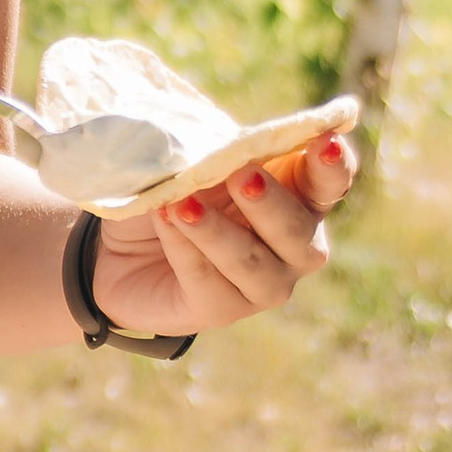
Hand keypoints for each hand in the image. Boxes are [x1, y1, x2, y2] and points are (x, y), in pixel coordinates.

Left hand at [87, 128, 357, 343]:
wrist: (117, 246)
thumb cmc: (175, 191)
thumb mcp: (199, 160)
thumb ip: (224, 149)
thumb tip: (231, 144)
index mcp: (299, 197)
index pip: (331, 184)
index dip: (334, 165)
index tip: (327, 141)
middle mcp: (294, 248)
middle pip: (300, 231)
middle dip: (271, 203)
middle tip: (240, 176)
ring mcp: (263, 285)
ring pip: (253, 263)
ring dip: (218, 231)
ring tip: (181, 204)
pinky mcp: (221, 310)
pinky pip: (207, 279)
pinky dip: (184, 247)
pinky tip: (163, 219)